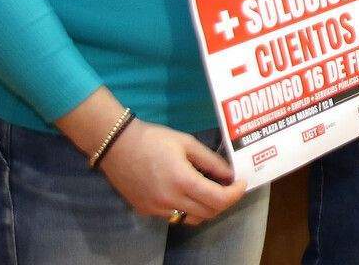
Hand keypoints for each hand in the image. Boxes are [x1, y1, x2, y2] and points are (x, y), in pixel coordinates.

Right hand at [99, 118, 246, 223]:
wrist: (116, 145)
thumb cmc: (153, 139)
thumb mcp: (187, 143)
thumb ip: (211, 161)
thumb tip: (229, 173)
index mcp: (182, 181)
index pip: (218, 199)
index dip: (235, 194)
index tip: (241, 183)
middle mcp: (170, 200)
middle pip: (208, 213)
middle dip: (225, 201)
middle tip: (229, 187)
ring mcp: (156, 209)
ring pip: (192, 219)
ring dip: (207, 209)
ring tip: (211, 191)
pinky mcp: (146, 211)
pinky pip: (174, 217)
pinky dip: (188, 209)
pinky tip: (188, 193)